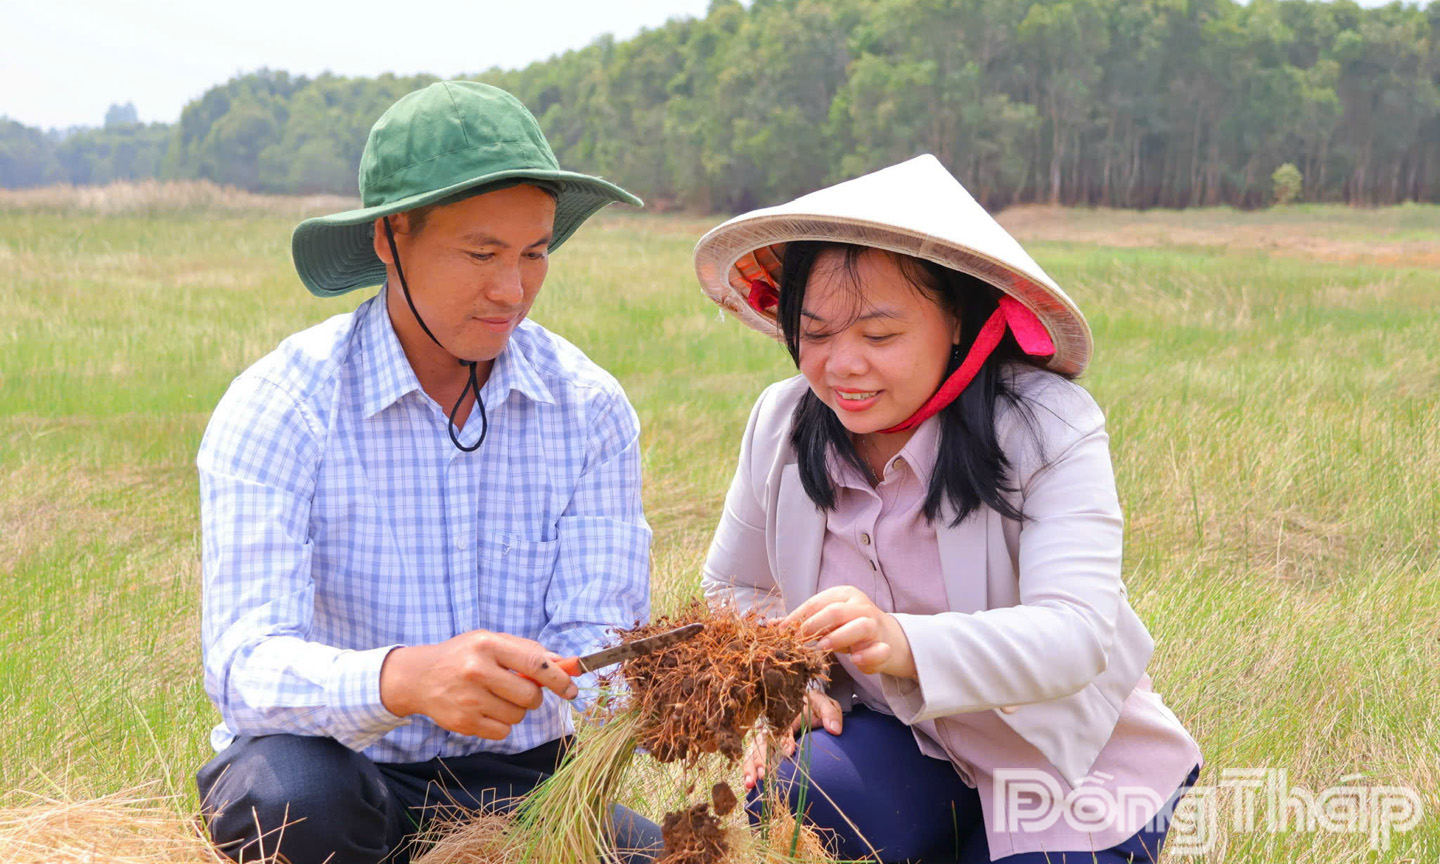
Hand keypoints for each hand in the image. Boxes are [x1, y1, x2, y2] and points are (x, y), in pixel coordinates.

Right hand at [378, 630, 578, 739]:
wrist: (419, 677)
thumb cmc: (463, 656)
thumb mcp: (490, 642)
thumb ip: (526, 651)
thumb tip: (564, 664)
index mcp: (487, 645)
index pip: (534, 663)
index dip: (558, 677)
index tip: (571, 688)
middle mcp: (477, 671)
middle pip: (530, 695)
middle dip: (533, 696)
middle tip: (520, 689)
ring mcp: (468, 699)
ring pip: (518, 716)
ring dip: (516, 710)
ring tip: (496, 697)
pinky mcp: (463, 723)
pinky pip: (502, 732)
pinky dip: (501, 724)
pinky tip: (485, 710)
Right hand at [742, 688, 842, 789]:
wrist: (812, 707)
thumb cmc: (816, 706)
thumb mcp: (825, 704)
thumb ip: (830, 713)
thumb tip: (835, 730)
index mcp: (785, 715)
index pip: (781, 729)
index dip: (783, 741)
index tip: (789, 753)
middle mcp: (772, 727)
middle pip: (761, 742)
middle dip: (760, 759)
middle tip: (763, 775)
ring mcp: (767, 738)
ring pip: (753, 751)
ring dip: (751, 768)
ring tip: (751, 784)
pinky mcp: (766, 747)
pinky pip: (753, 758)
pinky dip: (750, 771)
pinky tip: (750, 786)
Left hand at [784, 586, 916, 678]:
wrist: (887, 638)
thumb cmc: (848, 627)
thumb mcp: (825, 622)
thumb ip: (801, 623)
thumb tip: (769, 625)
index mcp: (843, 595)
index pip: (815, 603)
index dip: (796, 617)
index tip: (781, 632)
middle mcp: (860, 606)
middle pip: (836, 611)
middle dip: (814, 625)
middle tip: (798, 640)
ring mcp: (875, 624)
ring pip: (860, 625)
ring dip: (839, 637)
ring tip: (822, 647)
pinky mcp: (886, 645)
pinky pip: (879, 649)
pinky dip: (867, 655)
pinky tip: (855, 660)